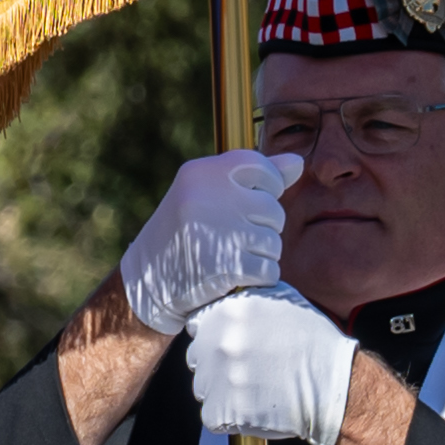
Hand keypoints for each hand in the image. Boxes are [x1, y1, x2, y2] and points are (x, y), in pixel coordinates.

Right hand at [114, 148, 299, 335]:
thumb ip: (253, 178)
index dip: (267, 187)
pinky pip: (269, 270)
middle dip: (262, 229)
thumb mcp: (206, 194)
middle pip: (273, 210)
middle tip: (231, 238)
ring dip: (260, 255)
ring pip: (274, 242)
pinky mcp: (228, 266)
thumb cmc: (183, 232)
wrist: (146, 281)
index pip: (261, 168)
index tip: (250, 204)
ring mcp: (219, 232)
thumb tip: (298, 163)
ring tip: (230, 257)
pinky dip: (258, 278)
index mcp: (202, 173)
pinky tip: (235, 276)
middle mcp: (210, 197)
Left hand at [180, 287, 355, 444]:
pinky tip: (255, 407)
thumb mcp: (281, 300)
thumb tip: (228, 297)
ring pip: (203, 387)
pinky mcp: (220, 410)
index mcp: (227, 311)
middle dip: (217, 364)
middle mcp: (217, 342)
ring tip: (256, 389)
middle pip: (197, 357)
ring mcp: (216, 377)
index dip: (217, 337)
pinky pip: (212, 415)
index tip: (237, 347)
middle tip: (250, 370)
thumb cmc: (314, 343)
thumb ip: (246, 298)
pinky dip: (229, 416)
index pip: (199, 326)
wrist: (333, 385)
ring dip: (222, 391)